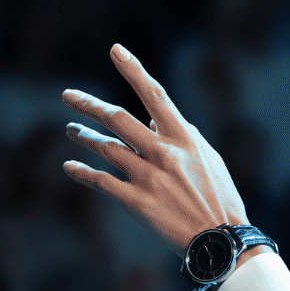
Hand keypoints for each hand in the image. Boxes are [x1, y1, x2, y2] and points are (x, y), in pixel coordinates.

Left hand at [60, 44, 251, 254]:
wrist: (221, 240)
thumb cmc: (219, 197)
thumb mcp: (208, 158)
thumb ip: (183, 136)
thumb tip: (157, 120)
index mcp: (184, 137)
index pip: (154, 94)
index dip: (133, 70)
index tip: (115, 50)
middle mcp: (164, 152)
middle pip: (118, 118)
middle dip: (89, 104)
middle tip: (68, 95)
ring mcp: (149, 177)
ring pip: (106, 148)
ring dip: (84, 137)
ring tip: (70, 131)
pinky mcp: (137, 203)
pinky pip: (101, 182)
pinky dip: (82, 172)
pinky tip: (69, 167)